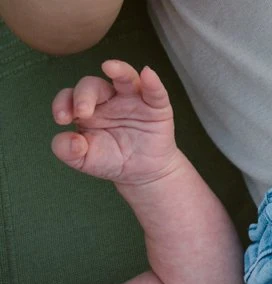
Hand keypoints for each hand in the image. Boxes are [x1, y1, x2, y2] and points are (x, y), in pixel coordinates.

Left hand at [51, 60, 180, 186]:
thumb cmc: (112, 161)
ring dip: (118, 70)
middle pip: (92, 84)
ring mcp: (132, 101)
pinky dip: (152, 83)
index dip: (62, 103)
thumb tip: (73, 141)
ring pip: (124, 78)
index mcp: (86, 109)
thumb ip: (66, 151)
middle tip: (83, 112)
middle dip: (84, 95)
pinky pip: (155, 93)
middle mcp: (107, 99)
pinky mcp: (156, 108)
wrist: (144, 174)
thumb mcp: (83, 160)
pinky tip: (147, 74)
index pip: (69, 96)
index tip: (62, 120)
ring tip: (109, 67)